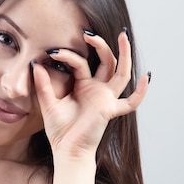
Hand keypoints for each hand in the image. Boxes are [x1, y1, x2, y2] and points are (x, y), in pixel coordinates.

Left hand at [32, 30, 148, 157]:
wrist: (66, 150)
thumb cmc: (60, 130)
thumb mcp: (48, 103)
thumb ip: (43, 84)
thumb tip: (36, 64)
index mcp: (84, 85)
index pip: (82, 63)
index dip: (69, 55)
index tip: (52, 52)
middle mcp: (98, 89)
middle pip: (106, 61)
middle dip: (101, 45)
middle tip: (89, 32)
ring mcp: (106, 98)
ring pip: (121, 73)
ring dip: (124, 54)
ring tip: (123, 35)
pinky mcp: (110, 110)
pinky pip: (130, 102)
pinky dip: (141, 92)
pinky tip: (148, 76)